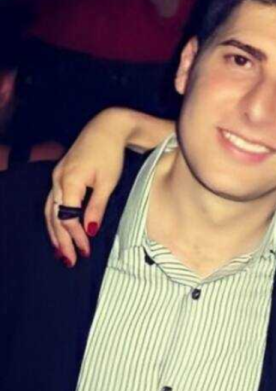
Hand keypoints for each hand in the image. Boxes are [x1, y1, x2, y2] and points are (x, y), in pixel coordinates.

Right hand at [45, 109, 130, 265]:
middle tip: (70, 261)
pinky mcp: (61, 176)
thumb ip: (97, 207)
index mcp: (69, 181)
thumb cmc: (111, 154)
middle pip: (54, 217)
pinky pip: (53, 202)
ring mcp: (56, 177)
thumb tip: (89, 231)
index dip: (76, 236)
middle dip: (62, 241)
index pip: (67, 217)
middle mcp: (57, 180)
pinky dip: (55, 219)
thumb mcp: (108, 182)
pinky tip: (59, 230)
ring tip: (61, 253)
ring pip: (50, 211)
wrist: (107, 128)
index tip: (86, 252)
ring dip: (54, 233)